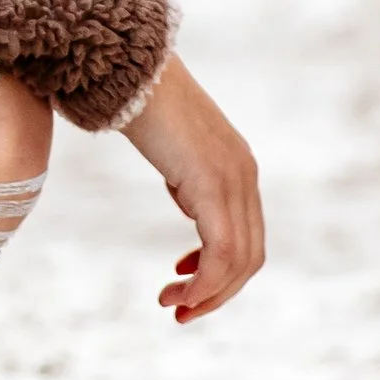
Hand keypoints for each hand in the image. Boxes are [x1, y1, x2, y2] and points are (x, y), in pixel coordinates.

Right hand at [119, 53, 263, 322]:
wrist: (130, 68)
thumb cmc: (140, 100)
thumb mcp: (174, 148)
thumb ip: (189, 177)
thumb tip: (189, 203)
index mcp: (237, 167)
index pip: (246, 237)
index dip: (221, 272)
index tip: (185, 287)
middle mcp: (244, 175)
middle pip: (249, 256)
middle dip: (217, 292)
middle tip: (180, 311)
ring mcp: (232, 178)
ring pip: (238, 259)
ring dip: (208, 293)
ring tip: (173, 305)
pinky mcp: (213, 182)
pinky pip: (221, 249)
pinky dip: (204, 280)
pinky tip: (180, 288)